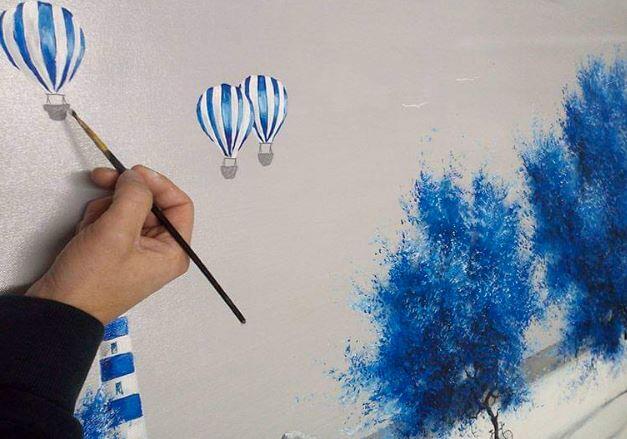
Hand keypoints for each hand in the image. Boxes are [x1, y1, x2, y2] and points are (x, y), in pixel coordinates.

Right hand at [26, 165, 193, 323]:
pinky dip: (98, 219)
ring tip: (92, 225)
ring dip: (107, 208)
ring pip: (128, 209)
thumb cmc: (91, 281)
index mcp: (173, 252)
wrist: (57, 309)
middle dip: (124, 193)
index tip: (134, 172)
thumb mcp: (117, 232)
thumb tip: (137, 177)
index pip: (179, 205)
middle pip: (151, 204)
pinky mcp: (115, 251)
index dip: (158, 184)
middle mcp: (160, 252)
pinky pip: (112, 221)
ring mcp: (137, 251)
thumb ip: (134, 197)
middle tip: (102, 178)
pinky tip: (86, 231)